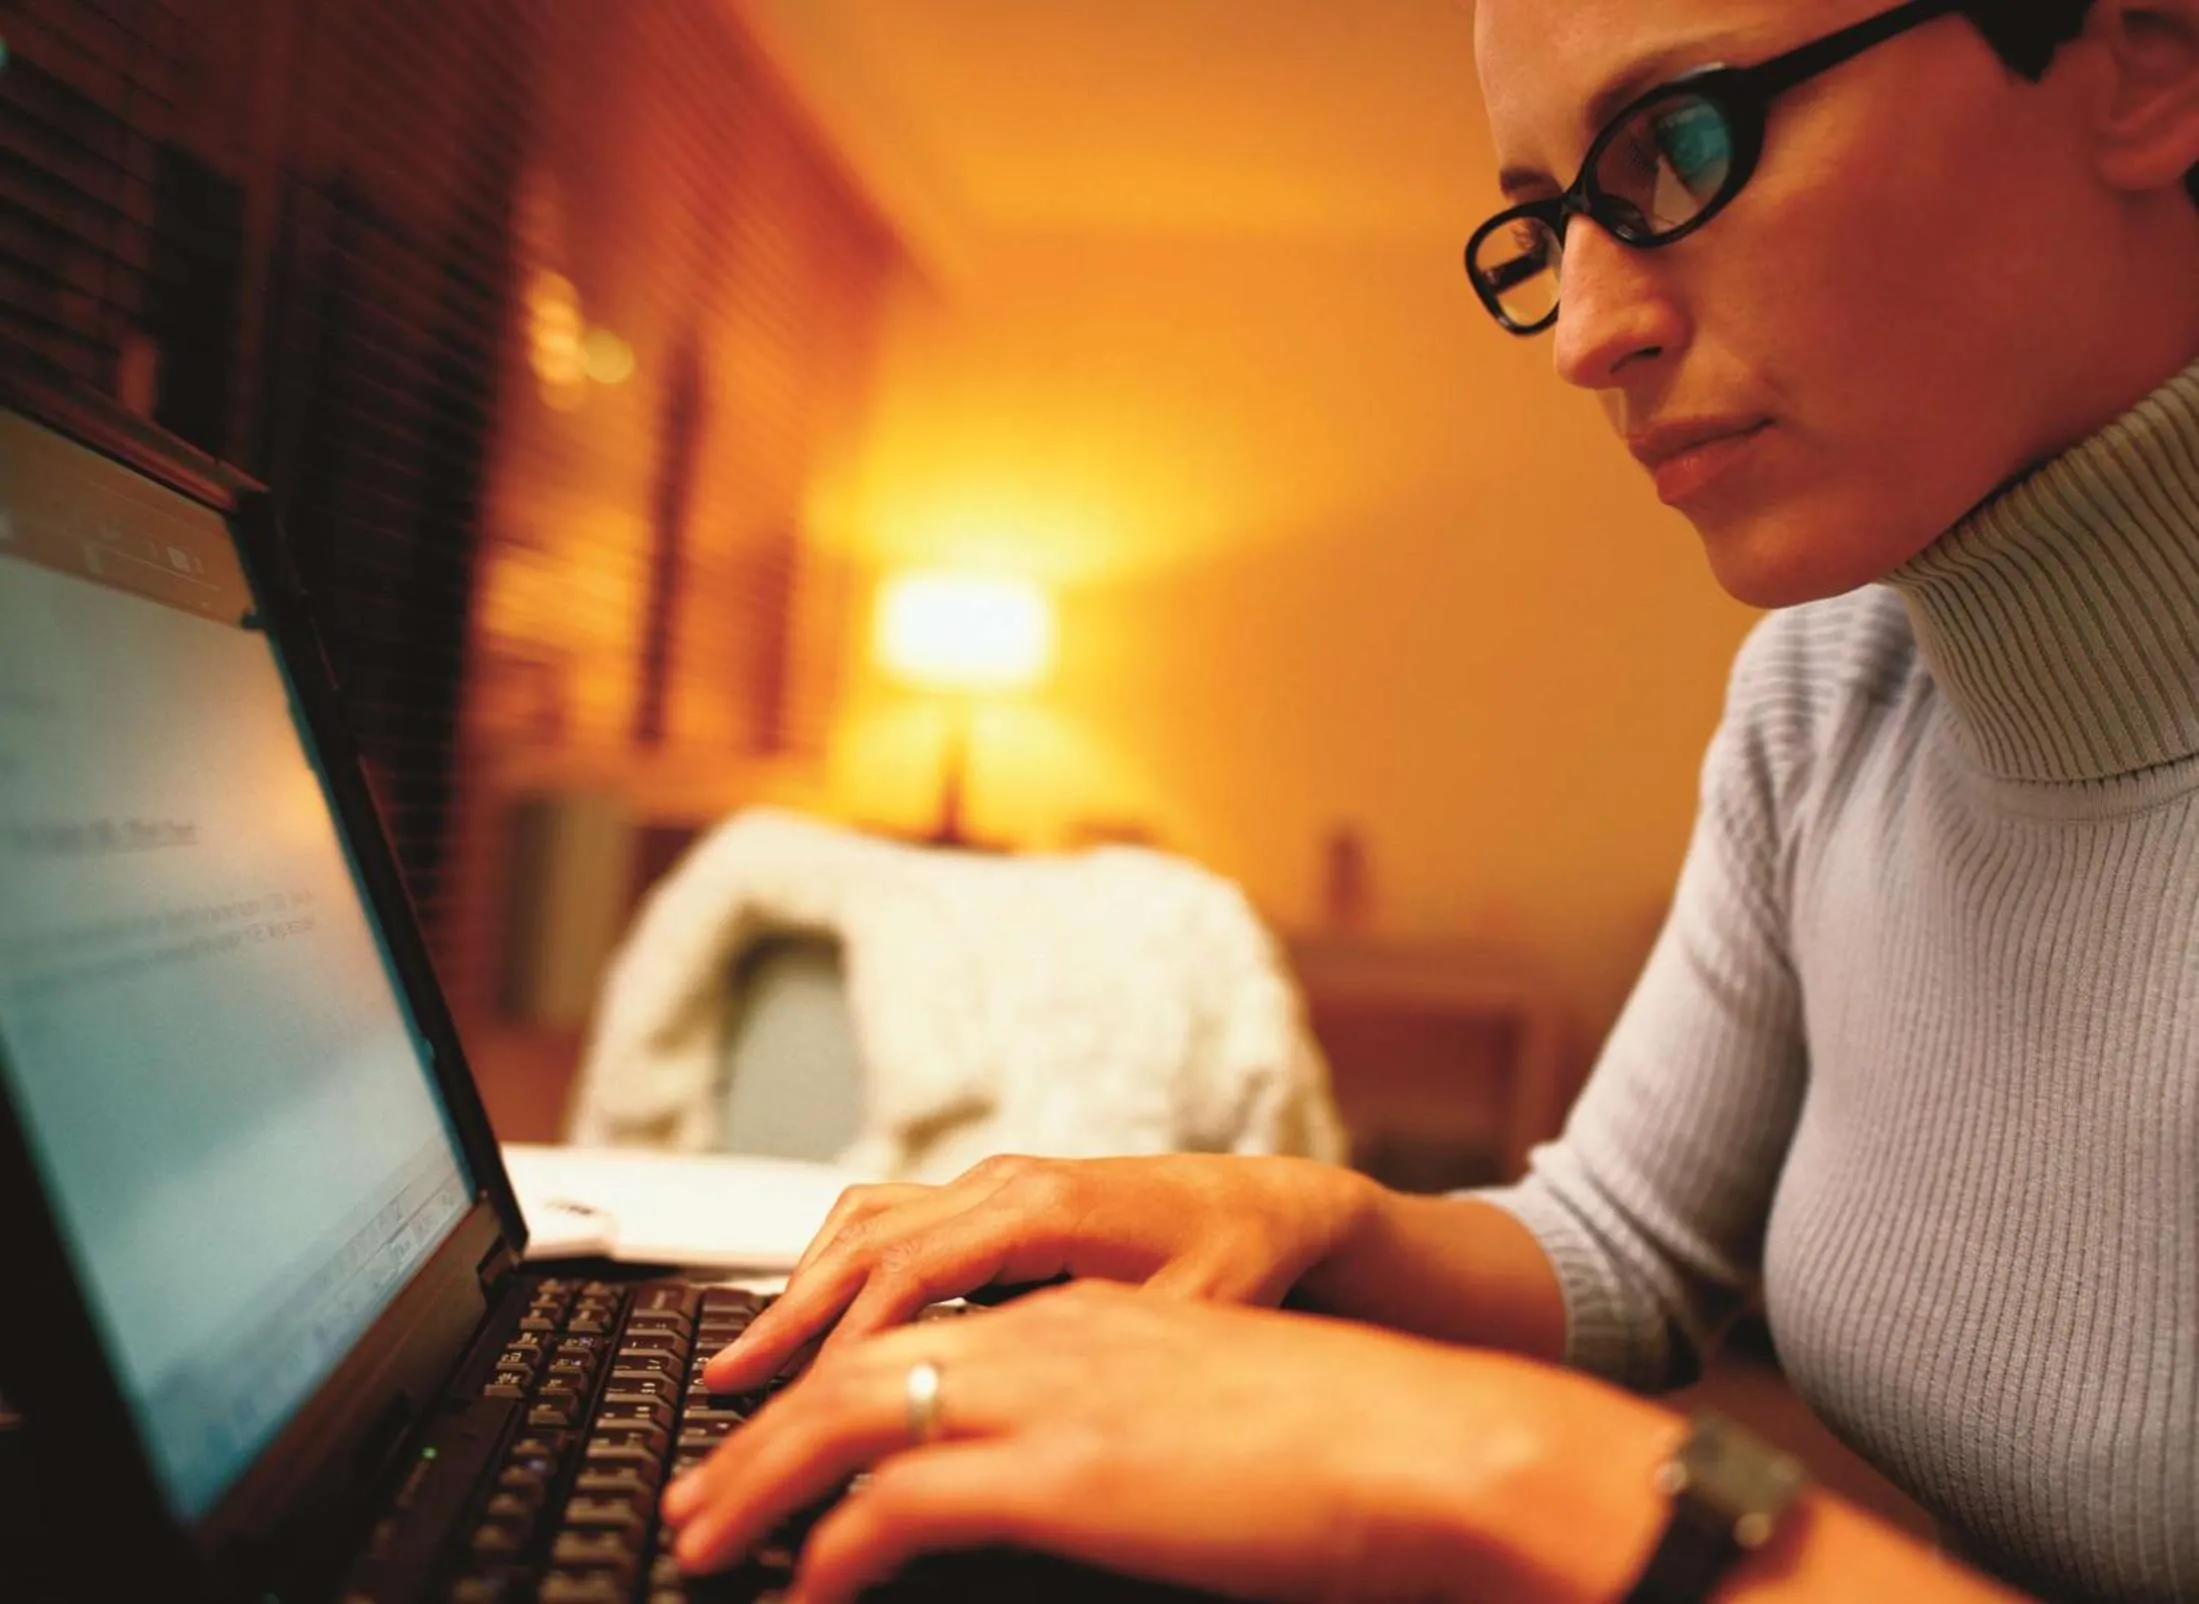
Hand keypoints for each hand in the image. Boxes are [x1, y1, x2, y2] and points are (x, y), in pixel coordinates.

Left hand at [662, 1282, 1664, 1603]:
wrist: (1425, 1441)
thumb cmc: (1334, 1442)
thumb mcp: (1194, 1416)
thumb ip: (1108, 1430)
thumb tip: (1062, 1479)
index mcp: (1078, 1316)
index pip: (910, 1328)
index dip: (820, 1379)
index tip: (767, 1428)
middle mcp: (1047, 1333)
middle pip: (853, 1363)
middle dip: (757, 1430)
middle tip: (698, 1491)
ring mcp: (1051, 1391)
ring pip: (849, 1417)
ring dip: (760, 1481)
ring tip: (706, 1537)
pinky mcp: (1063, 1468)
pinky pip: (899, 1501)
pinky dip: (832, 1546)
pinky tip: (805, 1587)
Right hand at [704, 1153, 1379, 1392]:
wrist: (1281, 1202)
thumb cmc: (1246, 1259)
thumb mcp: (1187, 1323)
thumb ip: (1100, 1363)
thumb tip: (1019, 1426)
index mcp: (1039, 1207)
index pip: (907, 1276)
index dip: (844, 1347)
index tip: (794, 1414)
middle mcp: (1003, 1185)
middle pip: (860, 1245)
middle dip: (784, 1319)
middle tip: (721, 1393)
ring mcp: (993, 1187)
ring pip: (863, 1224)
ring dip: (798, 1288)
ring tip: (741, 1361)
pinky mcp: (995, 1204)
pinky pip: (889, 1223)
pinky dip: (836, 1267)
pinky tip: (813, 1316)